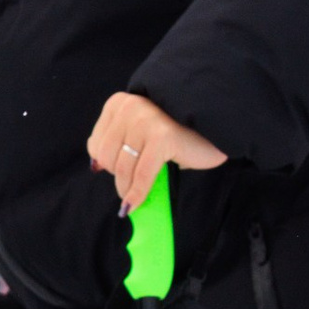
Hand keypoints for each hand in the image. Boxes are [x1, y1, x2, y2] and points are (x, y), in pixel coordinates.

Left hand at [87, 89, 225, 211]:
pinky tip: (135, 204)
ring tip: (136, 195)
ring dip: (127, 189)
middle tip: (135, 180)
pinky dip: (137, 194)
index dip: (108, 164)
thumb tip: (95, 166)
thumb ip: (115, 143)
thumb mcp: (138, 132)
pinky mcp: (162, 137)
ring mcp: (146, 120)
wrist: (212, 130)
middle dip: (119, 176)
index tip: (124, 169)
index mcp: (119, 104)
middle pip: (105, 158)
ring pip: (123, 168)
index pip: (95, 146)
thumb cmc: (173, 135)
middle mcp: (130, 107)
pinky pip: (142, 175)